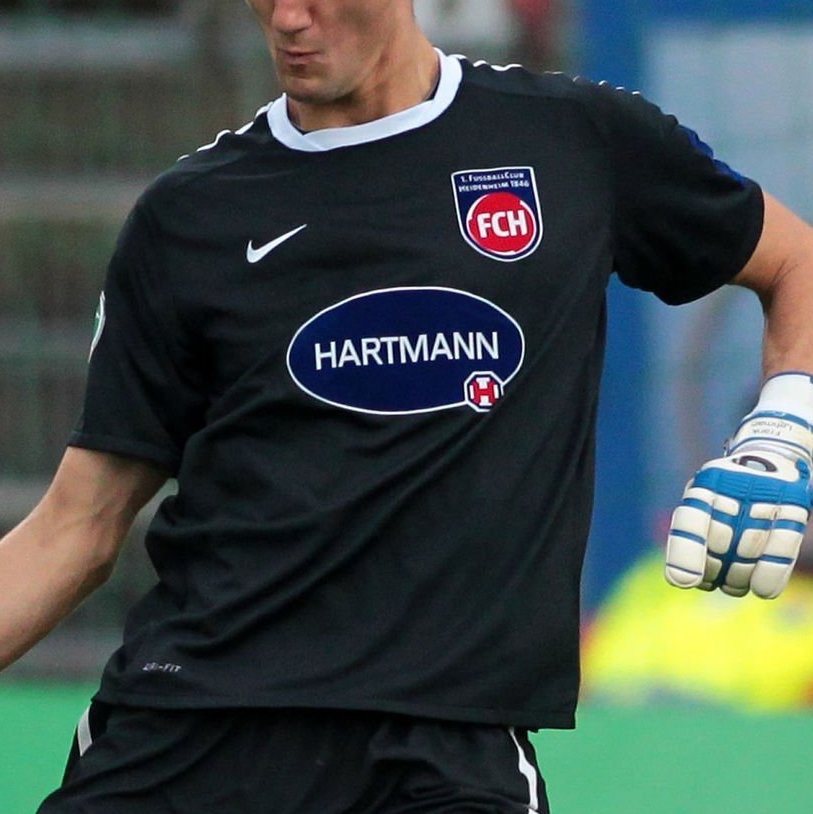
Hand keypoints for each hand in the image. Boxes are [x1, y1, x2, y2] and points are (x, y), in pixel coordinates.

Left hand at [665, 448, 810, 598]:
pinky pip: (783, 548)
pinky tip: (761, 589)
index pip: (691, 519)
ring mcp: (768, 495)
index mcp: (706, 484)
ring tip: (731, 582)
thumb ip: (691, 532)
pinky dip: (770, 574)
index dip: (685, 553)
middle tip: (708, 580)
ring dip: (737, 578)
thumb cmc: (725, 490)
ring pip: (749, 551)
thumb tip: (681, 578)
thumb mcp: (702, 498)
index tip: (681, 581)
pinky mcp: (794, 506)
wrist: (770, 460)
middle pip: (719, 542)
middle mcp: (736, 486)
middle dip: (711, 570)